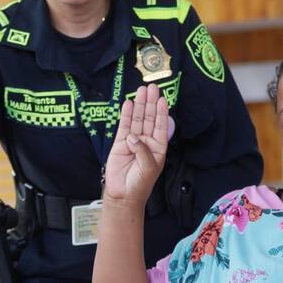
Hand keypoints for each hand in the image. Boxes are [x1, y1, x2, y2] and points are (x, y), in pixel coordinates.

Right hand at [103, 85, 168, 206]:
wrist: (123, 195)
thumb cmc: (140, 184)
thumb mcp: (148, 167)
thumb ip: (143, 150)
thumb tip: (132, 136)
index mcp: (157, 147)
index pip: (160, 126)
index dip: (161, 112)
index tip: (162, 99)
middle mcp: (146, 142)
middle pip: (149, 118)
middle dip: (150, 103)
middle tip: (151, 88)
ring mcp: (133, 141)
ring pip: (137, 120)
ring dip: (139, 105)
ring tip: (141, 91)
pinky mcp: (120, 143)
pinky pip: (124, 126)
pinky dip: (126, 115)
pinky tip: (128, 104)